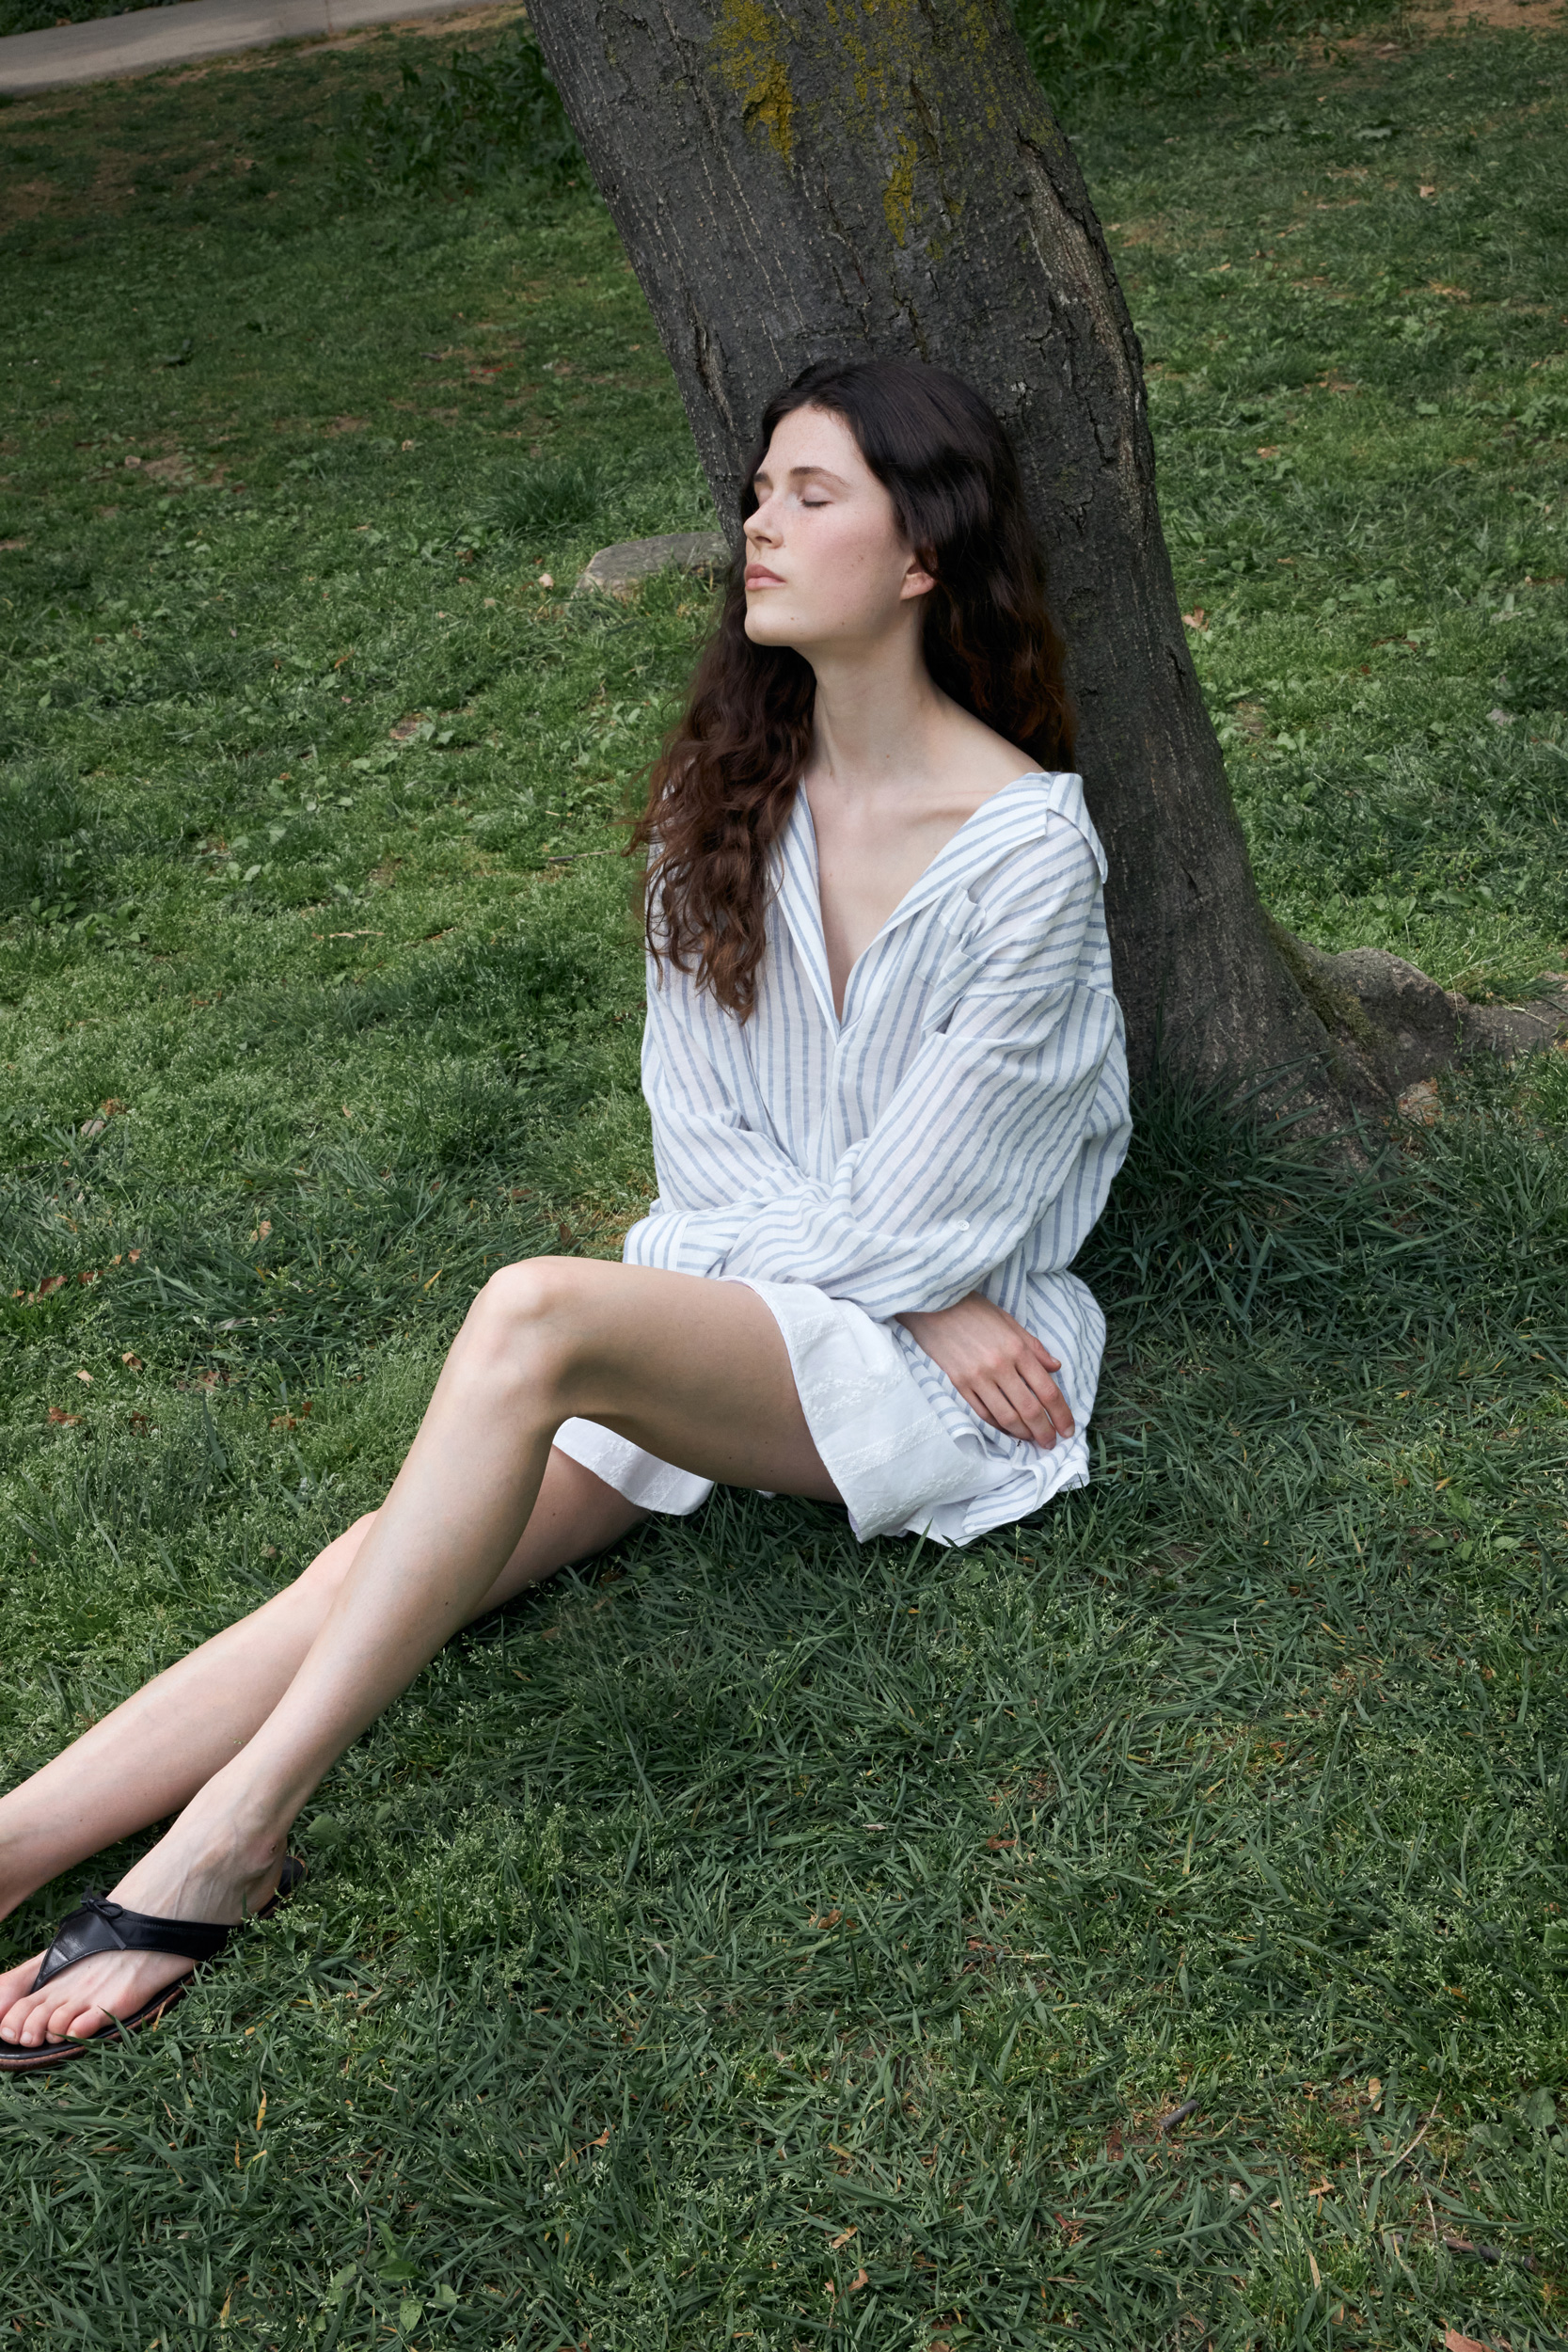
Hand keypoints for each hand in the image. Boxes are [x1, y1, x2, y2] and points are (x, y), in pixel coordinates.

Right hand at [896, 1292, 1073, 1449]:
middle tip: (1051, 1443)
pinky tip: (1008, 1430)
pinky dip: (998, 1426)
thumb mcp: (1009, 1321)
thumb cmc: (973, 1309)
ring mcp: (977, 1377)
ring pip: (1006, 1417)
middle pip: (1029, 1410)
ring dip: (1023, 1434)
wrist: (933, 1304)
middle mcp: (999, 1366)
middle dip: (1045, 1432)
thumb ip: (1034, 1347)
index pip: (1047, 1390)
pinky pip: (983, 1413)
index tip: (1068, 1429)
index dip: (1062, 1414)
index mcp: (1017, 1349)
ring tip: (1033, 1440)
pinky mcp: (959, 1384)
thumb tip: (1056, 1368)